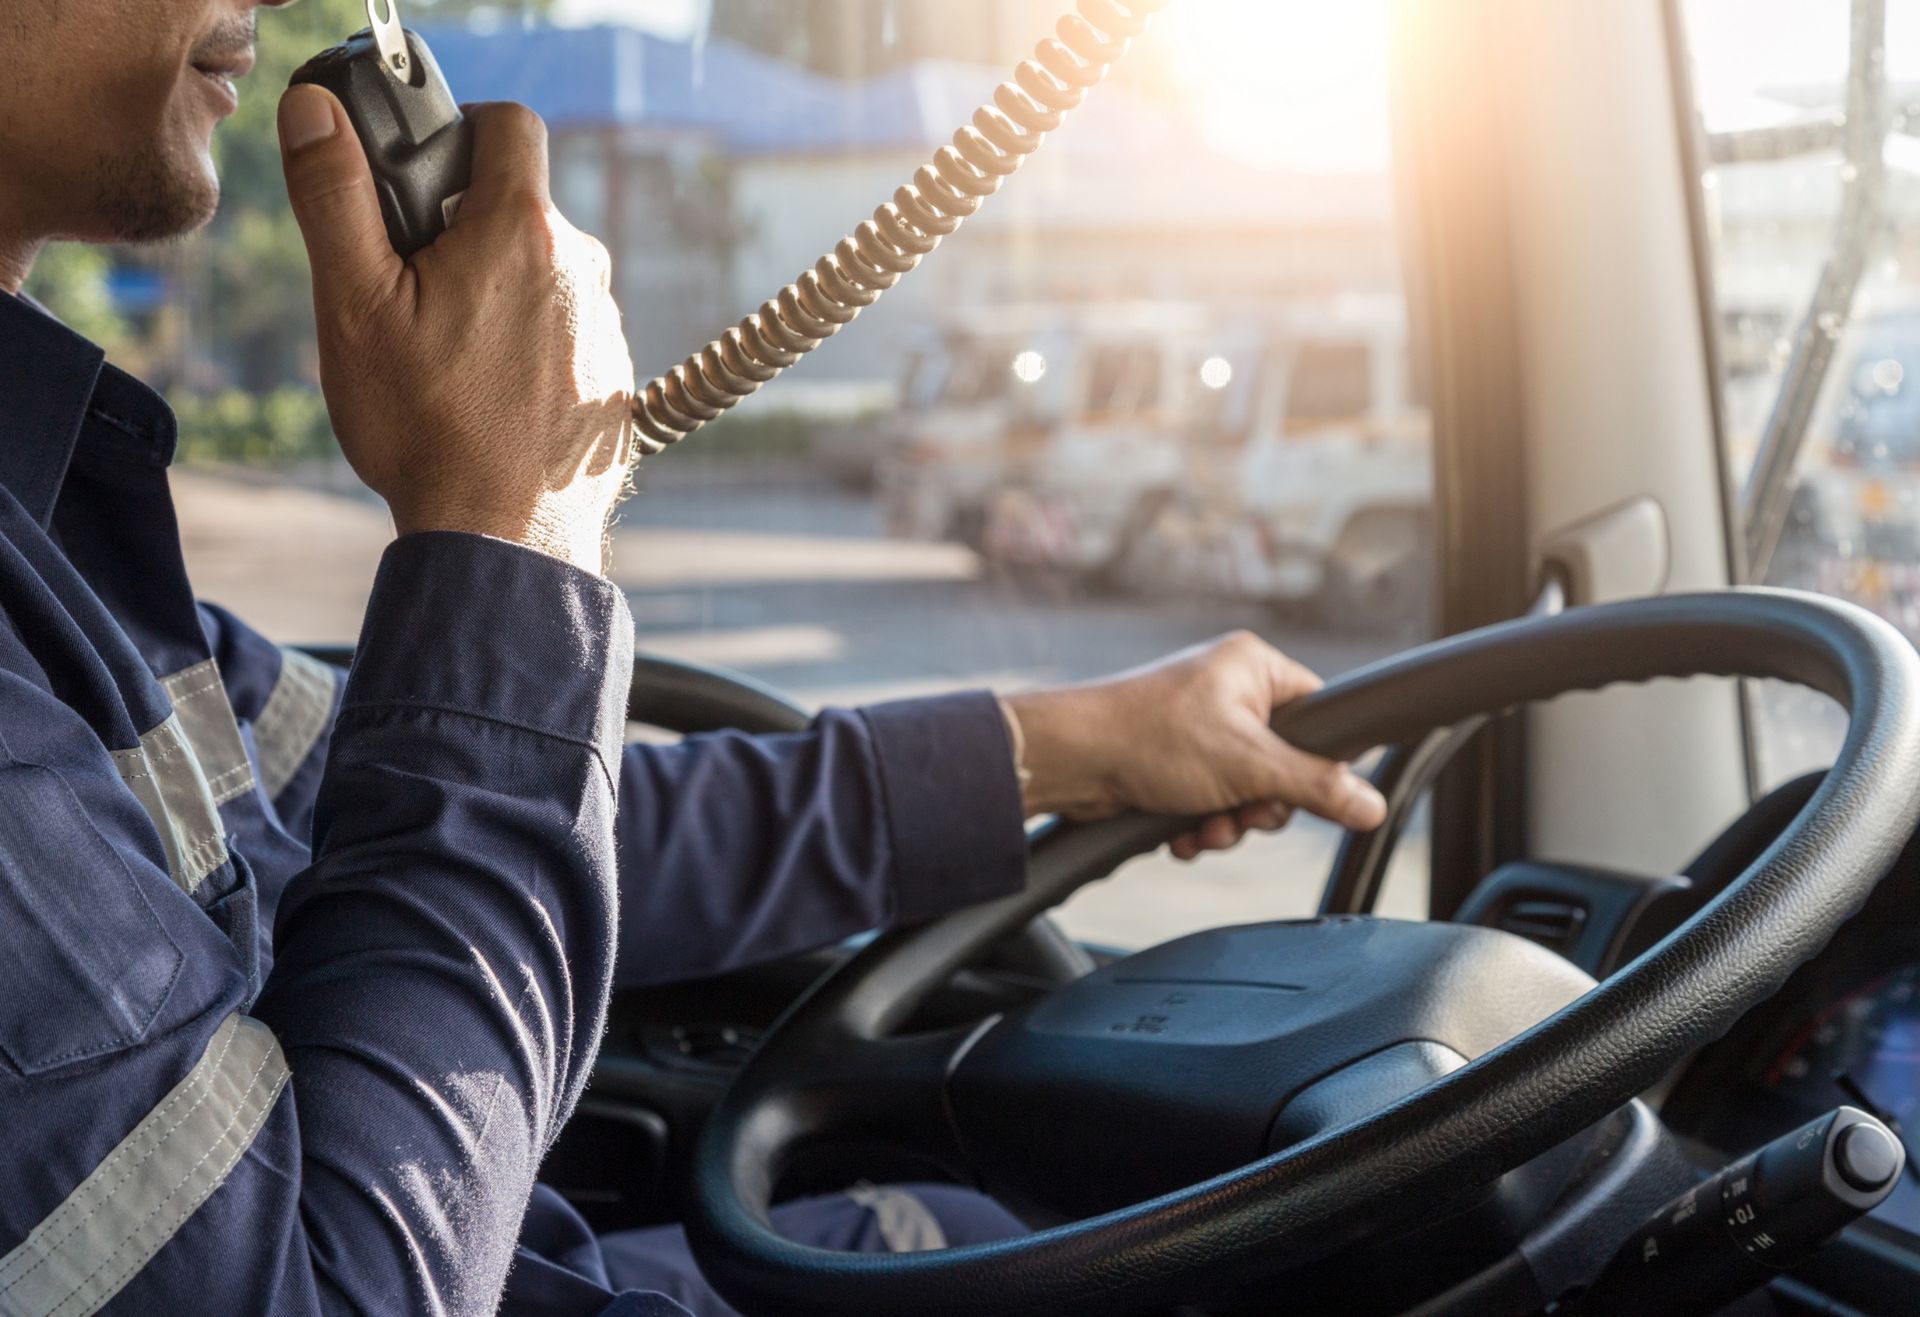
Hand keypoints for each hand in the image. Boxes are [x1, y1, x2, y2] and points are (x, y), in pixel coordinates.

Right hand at [277, 88, 634, 574]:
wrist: (502, 536)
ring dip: (495, 291)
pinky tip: (487, 396)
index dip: (458, 133)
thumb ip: (335, 196)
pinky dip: (526, 345)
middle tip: (410, 290)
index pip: (509, 125)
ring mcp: (606, 327)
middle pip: (519, 207)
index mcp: (523, 232)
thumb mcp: (356, 306)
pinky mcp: (612, 379)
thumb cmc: (426, 426)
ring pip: (541, 274)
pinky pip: (562, 331)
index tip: (418, 180)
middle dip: (463, 228)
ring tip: (446, 356)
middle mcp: (582, 270)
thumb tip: (315, 112)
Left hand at [1003, 632, 1387, 860]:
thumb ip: (1317, 786)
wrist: (1070, 760)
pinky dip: (1199, 823)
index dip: (1316, 761)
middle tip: (1242, 813)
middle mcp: (1228, 690)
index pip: (1319, 714)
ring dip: (1228, 821)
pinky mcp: (1172, 760)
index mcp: (1254, 667)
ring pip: (1245, 790)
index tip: (1299, 791)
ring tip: (1203, 826)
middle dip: (1260, 804)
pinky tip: (1181, 834)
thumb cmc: (1149, 738)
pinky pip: (1210, 799)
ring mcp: (1198, 727)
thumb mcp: (1249, 766)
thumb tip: (1372, 805)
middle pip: (1283, 763)